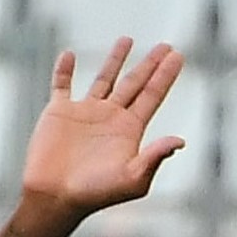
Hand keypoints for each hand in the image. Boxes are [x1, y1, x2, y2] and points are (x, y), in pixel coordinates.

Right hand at [23, 41, 185, 217]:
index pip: (152, 96)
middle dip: (150, 65)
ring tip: (128, 39)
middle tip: (166, 46)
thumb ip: (155, 158)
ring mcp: (85, 113)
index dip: (165, 76)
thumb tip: (180, 141)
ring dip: (115, 60)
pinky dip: (64, 69)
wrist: (57, 197)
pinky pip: (61, 84)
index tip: (179, 55)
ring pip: (104, 79)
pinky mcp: (59, 112)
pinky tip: (70, 55)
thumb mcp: (132, 179)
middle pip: (135, 84)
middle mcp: (110, 118)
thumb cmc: (96, 194)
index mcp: (129, 131)